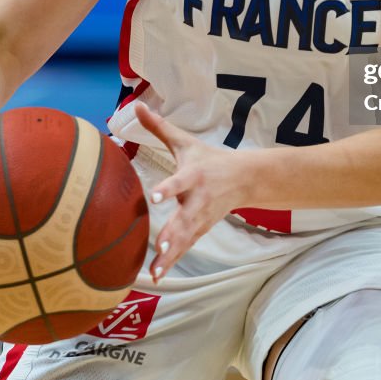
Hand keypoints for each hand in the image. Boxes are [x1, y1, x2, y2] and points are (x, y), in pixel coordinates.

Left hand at [134, 103, 247, 281]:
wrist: (244, 179)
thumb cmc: (208, 159)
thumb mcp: (185, 141)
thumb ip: (158, 127)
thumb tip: (136, 104)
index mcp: (193, 175)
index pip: (180, 181)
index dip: (168, 188)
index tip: (155, 196)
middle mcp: (198, 199)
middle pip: (185, 217)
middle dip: (173, 232)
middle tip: (159, 243)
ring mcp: (201, 218)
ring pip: (185, 238)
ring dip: (171, 253)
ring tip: (156, 268)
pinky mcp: (201, 230)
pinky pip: (185, 247)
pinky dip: (173, 261)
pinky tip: (158, 274)